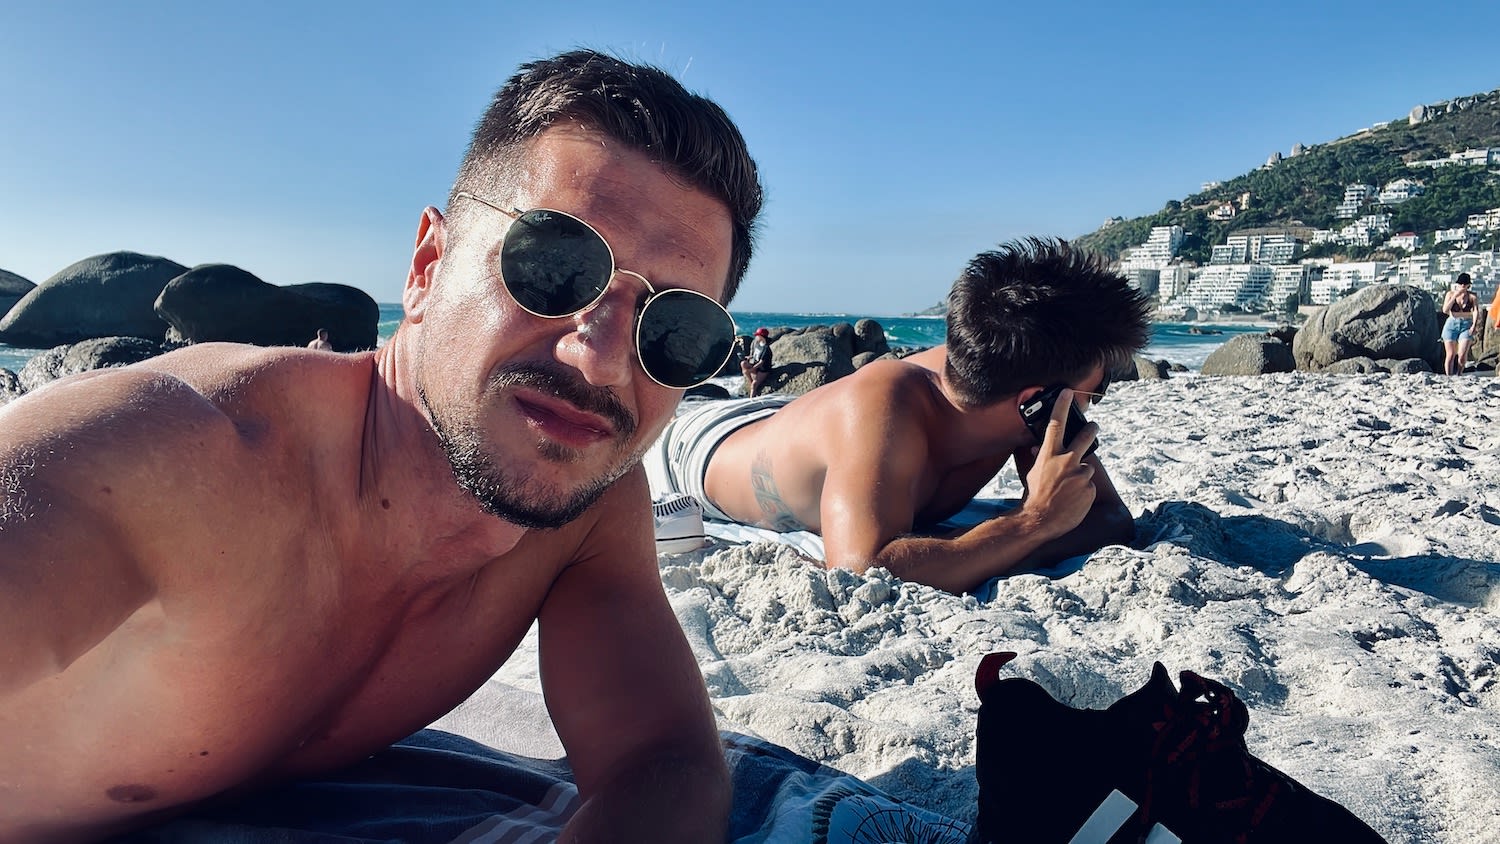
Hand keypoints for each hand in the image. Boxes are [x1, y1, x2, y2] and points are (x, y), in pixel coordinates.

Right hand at [1019, 388, 1097, 539]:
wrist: (1040, 519)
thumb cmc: (1033, 495)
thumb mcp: (1033, 473)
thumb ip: (1041, 458)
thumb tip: (1039, 448)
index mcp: (1050, 455)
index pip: (1056, 424)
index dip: (1062, 406)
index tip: (1068, 392)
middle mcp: (1067, 461)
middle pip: (1084, 437)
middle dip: (1090, 429)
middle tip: (1094, 426)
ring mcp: (1080, 474)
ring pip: (1086, 469)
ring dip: (1079, 476)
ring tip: (1067, 491)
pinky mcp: (1090, 489)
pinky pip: (1089, 487)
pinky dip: (1082, 492)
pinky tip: (1072, 500)